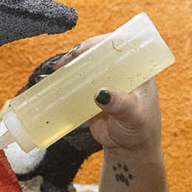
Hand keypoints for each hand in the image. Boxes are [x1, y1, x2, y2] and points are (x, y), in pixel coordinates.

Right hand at [56, 35, 164, 158]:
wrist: (129, 148)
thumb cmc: (140, 129)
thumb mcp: (133, 115)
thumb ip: (120, 104)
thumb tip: (100, 93)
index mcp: (137, 68)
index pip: (119, 45)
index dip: (100, 43)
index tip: (85, 50)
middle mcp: (120, 70)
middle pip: (98, 52)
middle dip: (80, 53)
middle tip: (66, 60)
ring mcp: (104, 81)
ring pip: (85, 66)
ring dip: (69, 65)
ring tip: (57, 68)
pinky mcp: (91, 94)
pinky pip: (76, 83)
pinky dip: (64, 80)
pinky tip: (52, 80)